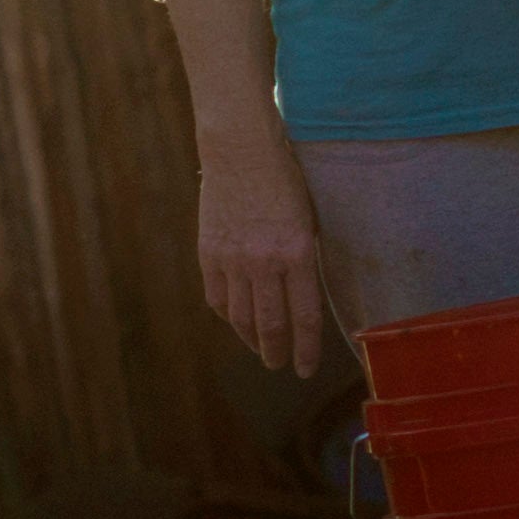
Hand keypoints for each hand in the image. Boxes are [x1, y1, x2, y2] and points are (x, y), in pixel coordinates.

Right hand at [192, 132, 328, 376]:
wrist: (241, 149)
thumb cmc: (285, 179)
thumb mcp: (310, 219)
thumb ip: (306, 259)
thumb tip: (304, 296)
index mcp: (298, 253)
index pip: (305, 318)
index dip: (307, 350)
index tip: (307, 369)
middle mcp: (265, 262)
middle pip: (272, 326)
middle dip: (278, 353)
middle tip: (281, 366)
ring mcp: (233, 259)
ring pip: (241, 318)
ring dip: (253, 341)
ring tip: (261, 351)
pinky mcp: (209, 253)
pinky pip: (217, 298)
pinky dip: (228, 316)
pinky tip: (237, 323)